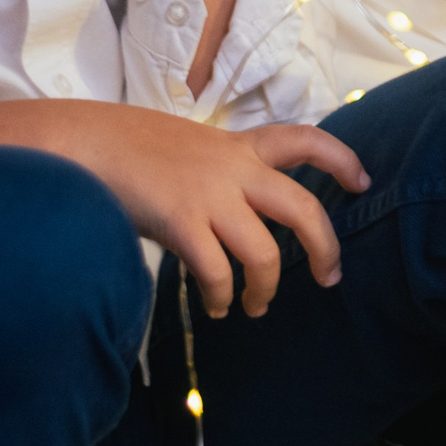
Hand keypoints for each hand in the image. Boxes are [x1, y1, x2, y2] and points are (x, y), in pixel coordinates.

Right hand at [57, 103, 370, 317]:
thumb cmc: (131, 149)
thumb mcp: (190, 148)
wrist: (84, 142)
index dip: (340, 158)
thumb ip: (221, 174)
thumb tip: (239, 216)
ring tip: (256, 306)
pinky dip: (220, 297)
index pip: (305, 139)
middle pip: (304, 208)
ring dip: (265, 290)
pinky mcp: (182, 222)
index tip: (361, 179)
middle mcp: (233, 170)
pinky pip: (217, 273)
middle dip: (325, 248)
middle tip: (328, 277)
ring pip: (265, 254)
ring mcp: (209, 196)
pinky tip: (215, 306)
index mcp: (238, 147)